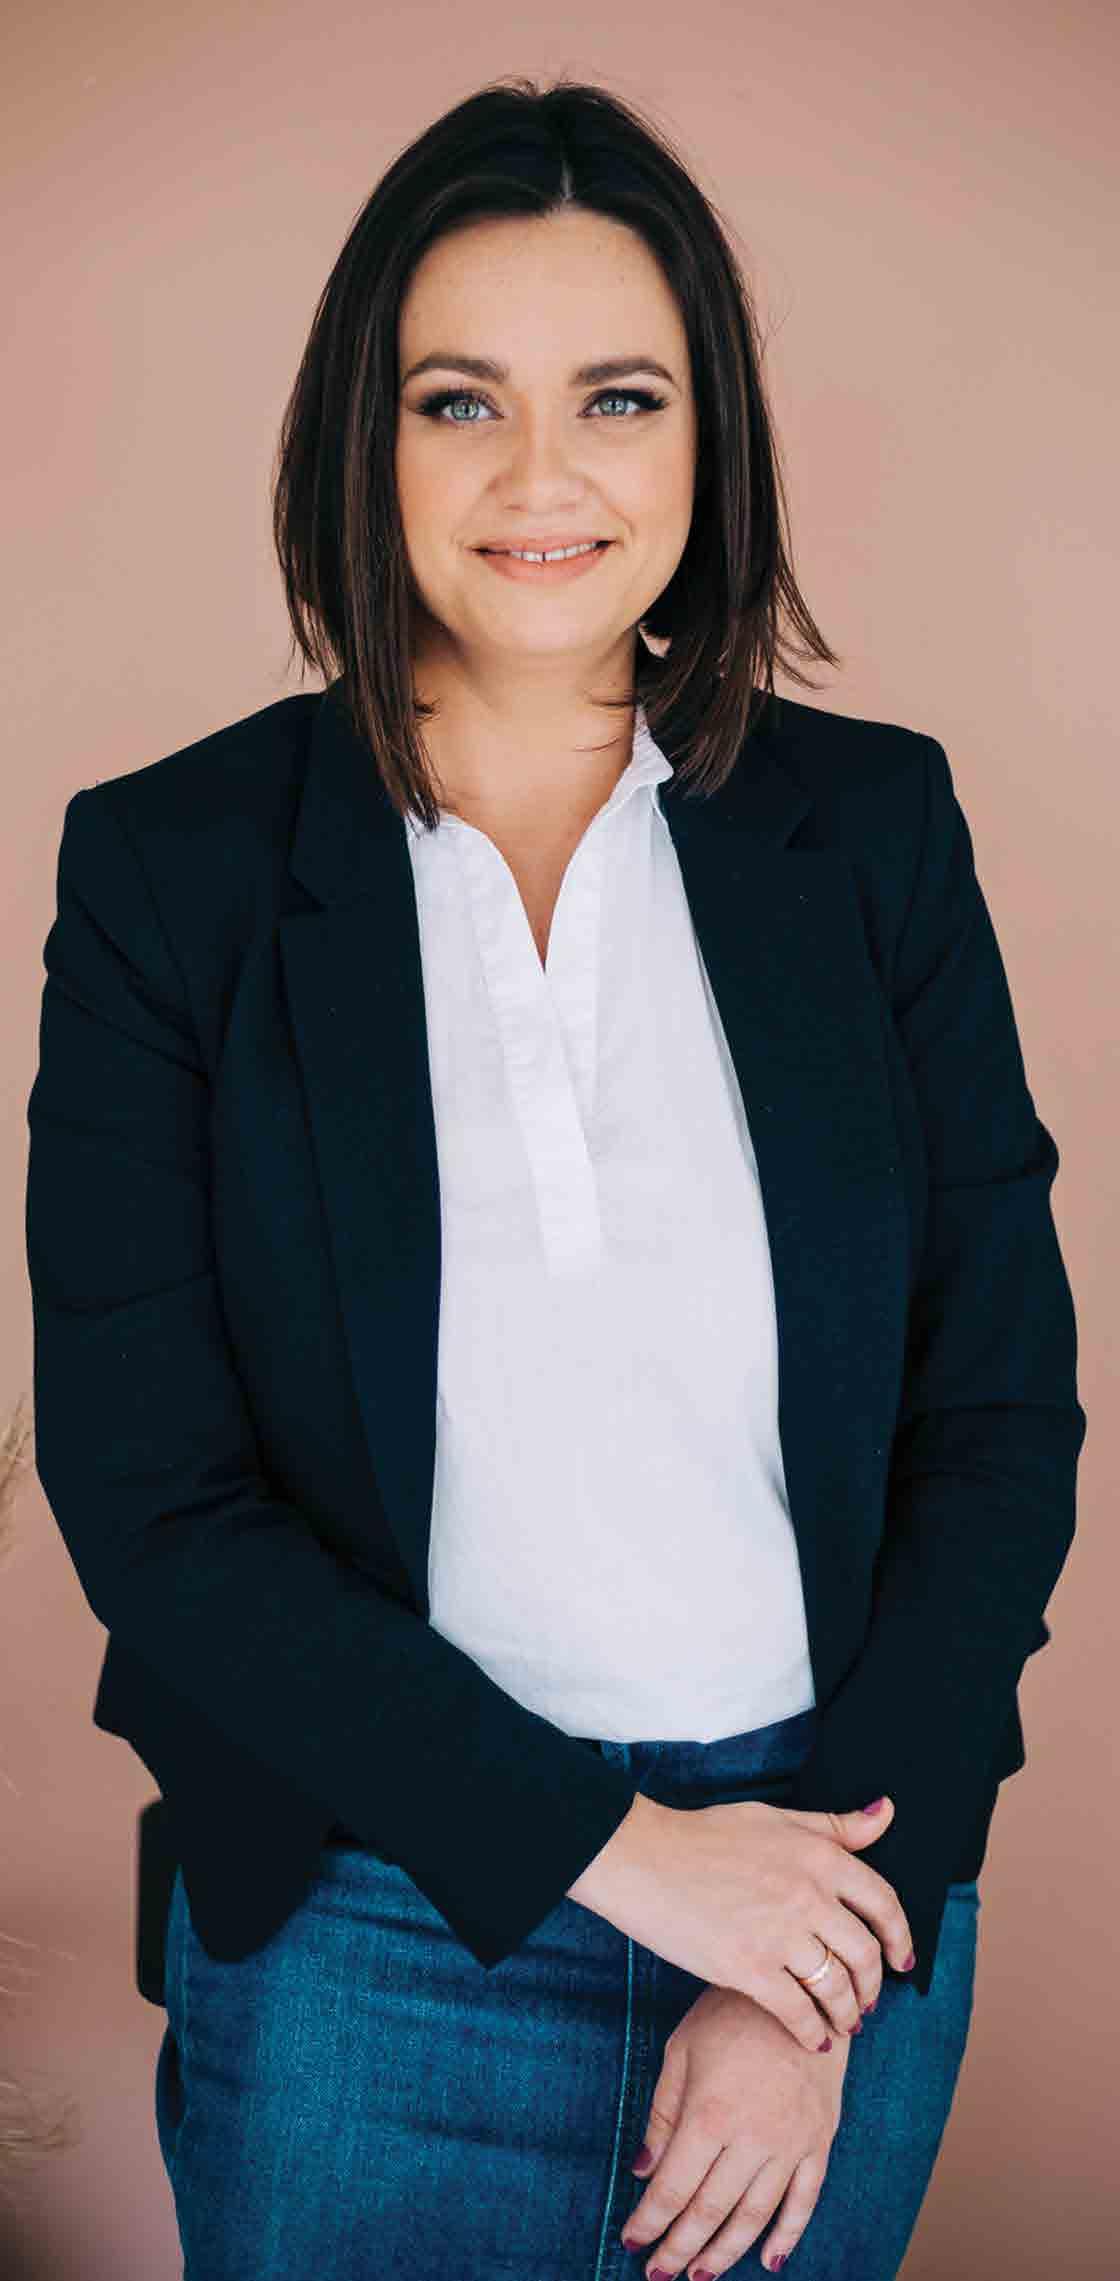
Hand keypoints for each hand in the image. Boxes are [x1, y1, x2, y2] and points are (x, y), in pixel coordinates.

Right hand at [569, 1790, 913, 2052]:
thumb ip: (834, 1825)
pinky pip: (798, 2012)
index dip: (900, 1938)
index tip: (903, 1960)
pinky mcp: (748, 1968)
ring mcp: (779, 1933)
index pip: (883, 1903)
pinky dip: (812, 2032)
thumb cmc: (705, 1835)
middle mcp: (808, 1894)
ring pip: (836, 1988)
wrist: (642, 1858)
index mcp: (818, 1855)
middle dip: (873, 1984)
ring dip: (848, 2013)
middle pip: (864, 1954)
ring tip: (845, 2022)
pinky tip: (813, 2039)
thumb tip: (887, 1811)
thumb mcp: (775, 1818)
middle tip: (869, 2000)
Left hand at [619, 1984, 854, 2277]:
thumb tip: (642, 2169)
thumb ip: (663, 2113)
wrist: (799, 1989)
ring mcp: (791, 2142)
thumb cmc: (730, 2013)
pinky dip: (788, 2233)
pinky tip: (771, 2259)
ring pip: (755, 2215)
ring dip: (726, 2252)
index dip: (651, 2221)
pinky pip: (805, 2199)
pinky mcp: (820, 2140)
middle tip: (660, 2275)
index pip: (674, 2187)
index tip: (632, 2243)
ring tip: (701, 2276)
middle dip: (681, 2248)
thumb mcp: (682, 2050)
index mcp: (710, 2114)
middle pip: (711, 2211)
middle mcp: (752, 2137)